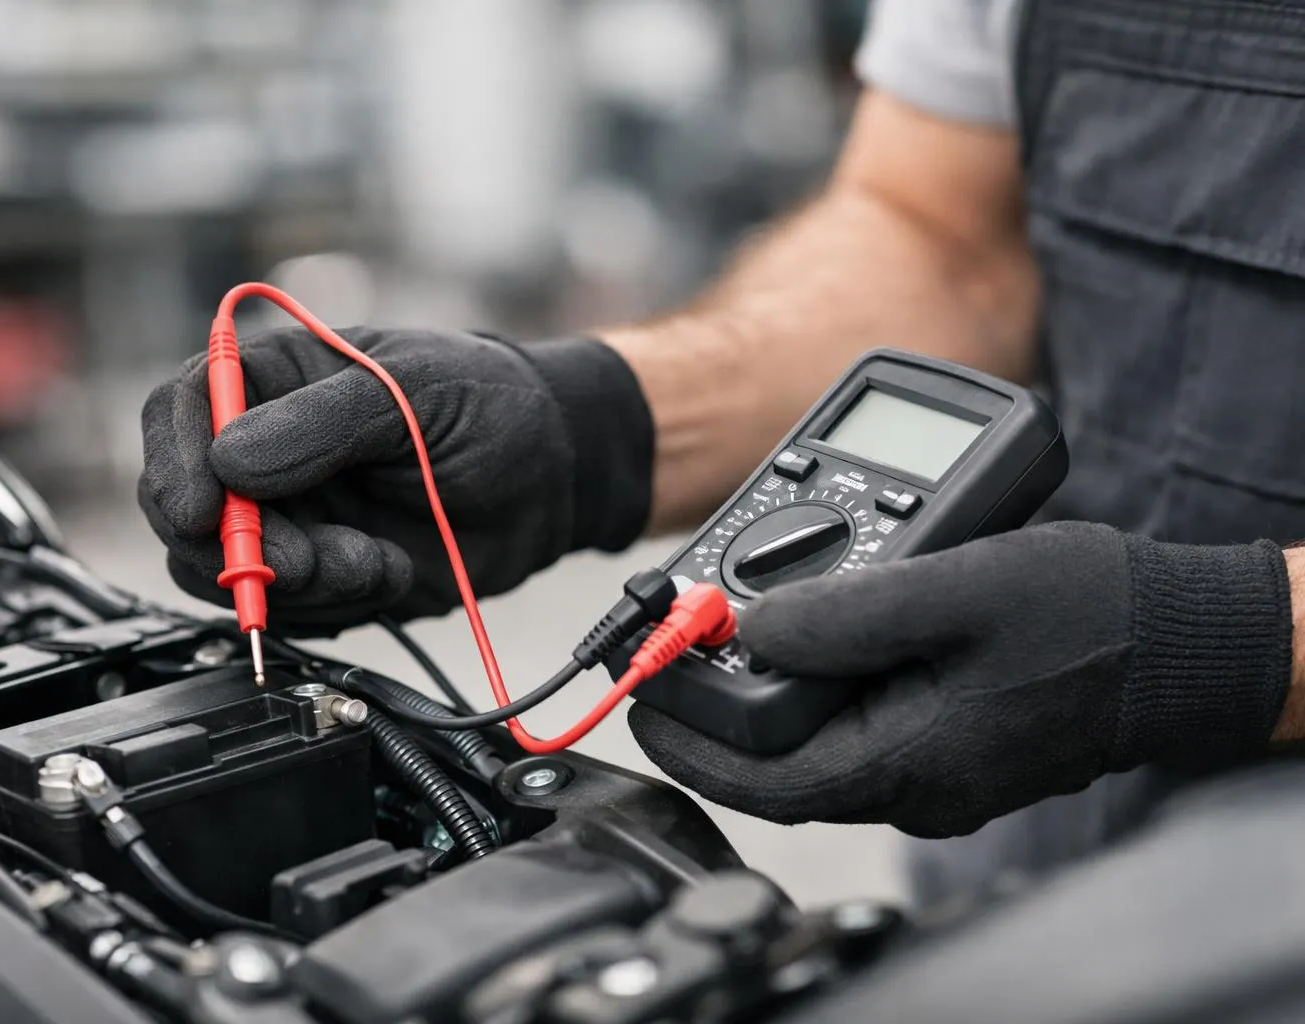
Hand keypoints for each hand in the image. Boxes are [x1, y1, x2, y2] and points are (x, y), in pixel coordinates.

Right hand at [139, 327, 651, 631]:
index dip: (175, 463)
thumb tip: (230, 458)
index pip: (181, 410)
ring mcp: (289, 516)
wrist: (552, 480)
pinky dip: (332, 604)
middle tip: (302, 559)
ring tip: (372, 561)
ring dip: (296, 581)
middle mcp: (265, 450)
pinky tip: (388, 571)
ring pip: (228, 570)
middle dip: (237, 546)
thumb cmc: (490, 404)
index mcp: (275, 381)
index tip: (204, 511)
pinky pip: (285, 608)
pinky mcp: (319, 574)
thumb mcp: (413, 390)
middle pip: (186, 505)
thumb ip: (324, 421)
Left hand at [629, 522, 1294, 837]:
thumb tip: (753, 625)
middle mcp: (913, 783)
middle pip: (778, 762)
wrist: (1180, 643)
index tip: (638, 691)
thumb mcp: (957, 591)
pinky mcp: (948, 740)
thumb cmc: (1088, 618)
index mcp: (905, 763)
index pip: (760, 780)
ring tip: (726, 623)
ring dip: (766, 686)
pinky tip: (808, 628)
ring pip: (816, 738)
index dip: (685, 738)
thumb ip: (846, 613)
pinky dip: (818, 679)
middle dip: (714, 709)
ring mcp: (933, 767)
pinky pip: (857, 720)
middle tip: (672, 647)